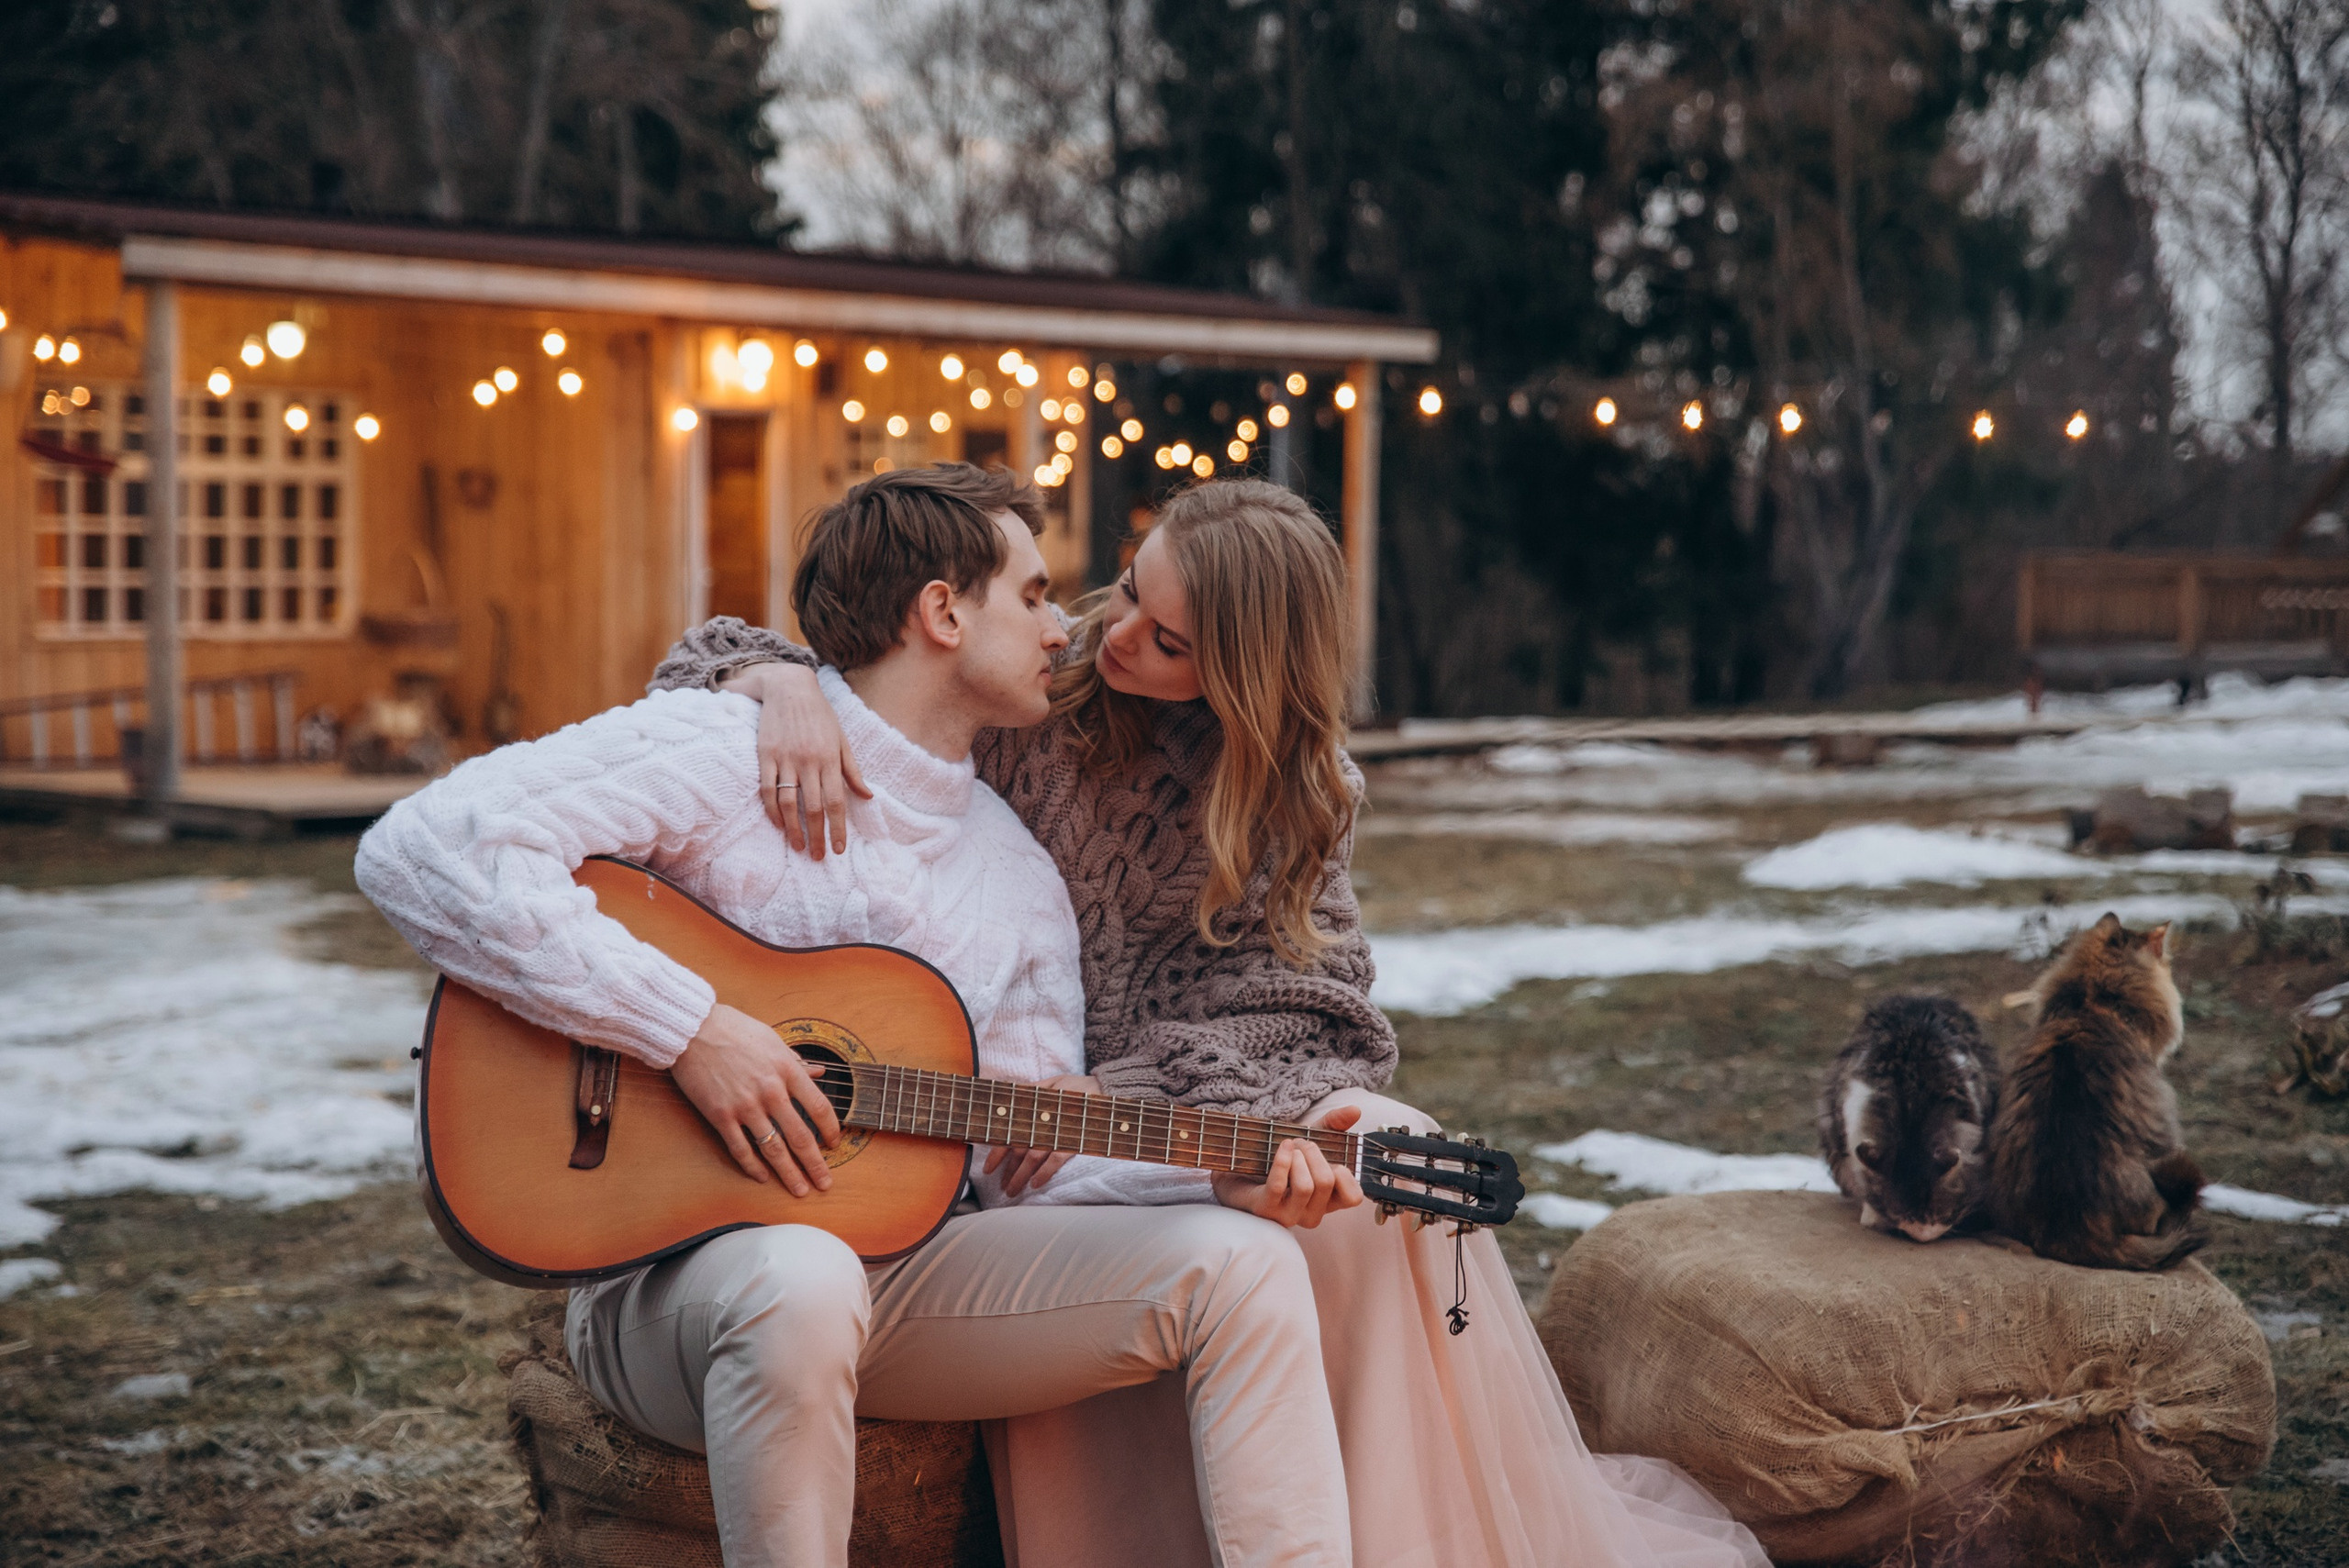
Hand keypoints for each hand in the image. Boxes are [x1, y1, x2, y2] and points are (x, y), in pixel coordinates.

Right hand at [670, 1003, 841, 1195]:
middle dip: (815, 1164)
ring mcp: (745, 1106)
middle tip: (825, 1183)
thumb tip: (820, 1071)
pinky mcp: (721, 1116)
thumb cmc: (733, 1030)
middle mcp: (770, 1091)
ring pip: (773, 1148)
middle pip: (800, 1136)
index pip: (819, 1107)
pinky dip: (753, 1167)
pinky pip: (741, 1149)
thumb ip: (796, 1061)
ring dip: (788, 1173)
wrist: (692, 1029)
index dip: (830, 1130)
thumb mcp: (772, 1039)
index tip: (835, 1144)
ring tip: (799, 1189)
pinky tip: (763, 1177)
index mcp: (787, 1070)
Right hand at [720, 663, 870, 856]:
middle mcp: (808, 761)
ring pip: (788, 802)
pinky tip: (778, 824)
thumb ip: (853, 770)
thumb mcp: (842, 739)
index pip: (837, 801)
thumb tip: (868, 797)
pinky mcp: (765, 755)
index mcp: (830, 758)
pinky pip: (767, 788)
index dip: (839, 827)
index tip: (839, 849)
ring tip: (798, 847)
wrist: (789, 687)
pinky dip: (772, 810)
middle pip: (813, 807)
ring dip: (793, 829)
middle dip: (817, 836)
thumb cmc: (820, 715)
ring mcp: (785, 758)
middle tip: (819, 856)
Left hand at [982, 1074, 1099, 1196]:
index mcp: (1035, 1109)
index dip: (997, 1153)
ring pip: (1032, 1159)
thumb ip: (1031, 1090)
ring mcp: (1056, 1133)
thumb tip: (1008, 1097)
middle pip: (1018, 1150)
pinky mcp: (1072, 1141)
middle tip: (999, 1186)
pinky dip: (1044, 1173)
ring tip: (1012, 1191)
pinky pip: (1055, 1161)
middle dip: (1007, 1171)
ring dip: (1020, 1177)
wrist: (1104, 1090)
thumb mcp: (1052, 1082)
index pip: (1010, 1133)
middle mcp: (1042, 1123)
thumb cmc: (1077, 1087)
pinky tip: (1035, 1184)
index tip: (987, 1169)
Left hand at [1211, 1105, 1365, 1227]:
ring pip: (1306, 1186)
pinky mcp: (1265, 1209)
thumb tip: (1355, 1110)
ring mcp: (1288, 1215)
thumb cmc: (1280, 1157)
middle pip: (1326, 1182)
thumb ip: (1334, 1124)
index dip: (1346, 1174)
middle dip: (1314, 1153)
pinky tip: (1283, 1147)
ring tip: (1289, 1147)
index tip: (1332, 1158)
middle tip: (1302, 1143)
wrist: (1239, 1167)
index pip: (1353, 1198)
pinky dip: (1283, 1160)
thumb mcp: (1311, 1137)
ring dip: (1298, 1157)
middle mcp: (1311, 1213)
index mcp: (1327, 1201)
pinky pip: (1279, 1185)